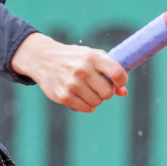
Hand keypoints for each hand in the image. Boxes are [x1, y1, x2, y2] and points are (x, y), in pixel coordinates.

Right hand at [11, 33, 127, 112]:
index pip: (116, 72)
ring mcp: (72, 84)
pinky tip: (80, 96)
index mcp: (91, 57)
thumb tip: (124, 93)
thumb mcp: (91, 57)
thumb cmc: (73, 58)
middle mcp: (82, 69)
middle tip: (99, 86)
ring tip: (87, 90)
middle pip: (108, 92)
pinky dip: (87, 105)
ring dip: (96, 99)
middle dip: (106, 91)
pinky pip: (86, 108)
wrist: (42, 59)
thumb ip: (109, 71)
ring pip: (97, 102)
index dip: (122, 80)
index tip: (118, 82)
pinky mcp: (64, 96)